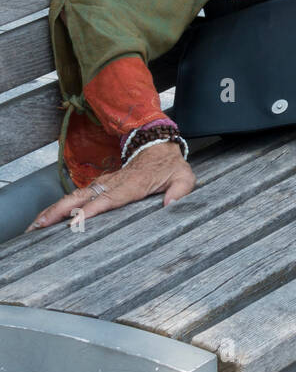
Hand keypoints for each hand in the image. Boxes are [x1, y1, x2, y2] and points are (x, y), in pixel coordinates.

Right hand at [25, 143, 195, 231]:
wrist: (158, 145)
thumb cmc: (170, 166)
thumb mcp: (183, 178)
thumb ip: (180, 192)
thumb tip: (170, 205)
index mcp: (133, 185)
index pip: (110, 199)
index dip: (92, 210)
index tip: (76, 221)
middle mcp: (113, 184)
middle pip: (83, 198)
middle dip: (61, 212)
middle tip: (41, 226)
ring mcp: (104, 183)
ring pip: (75, 197)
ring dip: (54, 210)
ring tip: (35, 225)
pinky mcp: (100, 185)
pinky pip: (77, 197)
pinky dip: (60, 207)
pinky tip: (47, 218)